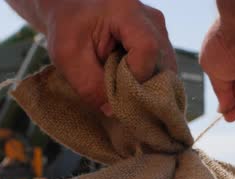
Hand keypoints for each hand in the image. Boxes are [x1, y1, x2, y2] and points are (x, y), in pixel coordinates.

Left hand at [12, 0, 176, 114]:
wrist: (71, 9)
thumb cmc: (67, 28)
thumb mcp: (68, 57)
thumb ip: (90, 85)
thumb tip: (114, 112)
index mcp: (127, 11)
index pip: (147, 50)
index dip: (135, 78)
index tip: (115, 94)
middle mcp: (152, 19)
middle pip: (162, 63)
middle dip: (143, 90)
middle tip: (121, 103)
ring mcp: (160, 30)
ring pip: (166, 70)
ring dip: (146, 89)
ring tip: (124, 95)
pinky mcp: (160, 43)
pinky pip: (162, 71)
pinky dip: (148, 85)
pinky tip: (130, 90)